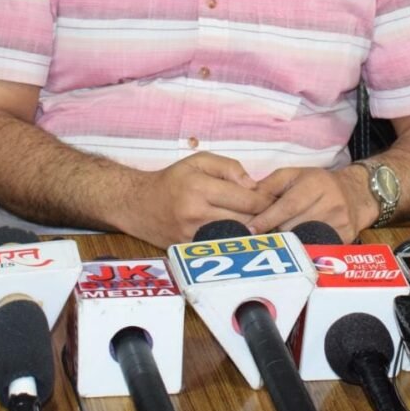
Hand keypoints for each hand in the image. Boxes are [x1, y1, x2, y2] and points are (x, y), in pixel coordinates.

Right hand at [121, 152, 271, 247]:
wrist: (137, 204)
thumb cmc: (172, 180)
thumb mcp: (199, 161)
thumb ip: (229, 167)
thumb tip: (252, 185)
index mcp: (200, 188)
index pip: (247, 200)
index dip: (265, 200)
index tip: (272, 198)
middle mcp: (196, 214)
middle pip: (245, 220)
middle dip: (261, 216)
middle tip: (270, 211)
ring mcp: (192, 236)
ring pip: (235, 236)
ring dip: (250, 230)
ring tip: (257, 222)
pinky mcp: (189, 250)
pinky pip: (220, 246)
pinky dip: (233, 240)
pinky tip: (238, 233)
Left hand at [247, 166, 376, 242]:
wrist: (355, 194)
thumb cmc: (316, 184)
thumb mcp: (293, 175)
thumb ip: (269, 185)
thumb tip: (248, 198)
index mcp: (316, 184)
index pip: (288, 205)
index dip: (268, 218)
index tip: (251, 229)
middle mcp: (331, 203)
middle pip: (293, 226)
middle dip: (275, 232)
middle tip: (261, 236)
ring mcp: (340, 223)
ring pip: (303, 240)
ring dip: (287, 243)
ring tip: (278, 241)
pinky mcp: (345, 239)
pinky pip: (317, 249)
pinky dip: (302, 251)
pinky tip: (295, 250)